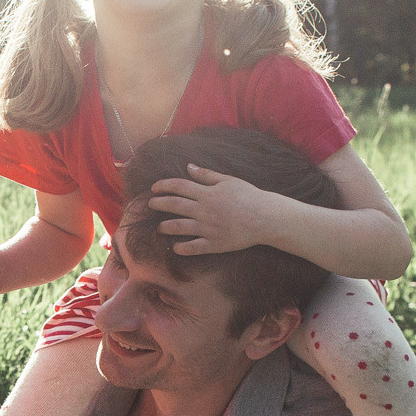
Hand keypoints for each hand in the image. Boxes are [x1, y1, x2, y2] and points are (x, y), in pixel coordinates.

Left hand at [148, 165, 287, 255]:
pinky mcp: (214, 243)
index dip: (163, 186)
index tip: (154, 188)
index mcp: (207, 193)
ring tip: (159, 227)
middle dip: (158, 204)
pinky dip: (182, 248)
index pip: (179, 186)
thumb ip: (207, 175)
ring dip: (165, 226)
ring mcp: (208, 228)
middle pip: (174, 205)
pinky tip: (174, 248)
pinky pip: (194, 247)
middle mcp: (204, 210)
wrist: (266, 218)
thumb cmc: (249, 196)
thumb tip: (189, 167)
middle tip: (149, 204)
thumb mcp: (228, 181)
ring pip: (179, 227)